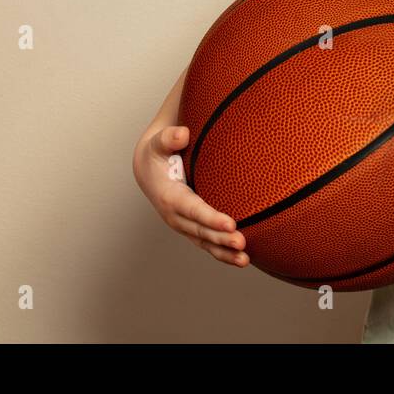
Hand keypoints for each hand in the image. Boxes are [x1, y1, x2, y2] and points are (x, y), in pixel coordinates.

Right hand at [133, 123, 249, 267]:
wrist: (149, 169)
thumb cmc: (158, 153)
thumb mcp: (159, 142)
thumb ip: (168, 137)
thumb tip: (182, 134)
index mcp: (169, 196)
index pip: (192, 209)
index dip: (210, 218)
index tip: (230, 223)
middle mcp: (175, 216)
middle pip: (200, 230)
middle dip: (220, 238)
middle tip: (241, 242)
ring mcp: (183, 225)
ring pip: (205, 242)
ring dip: (224, 252)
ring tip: (244, 259)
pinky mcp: (192, 228)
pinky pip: (208, 243)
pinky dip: (223, 253)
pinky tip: (242, 259)